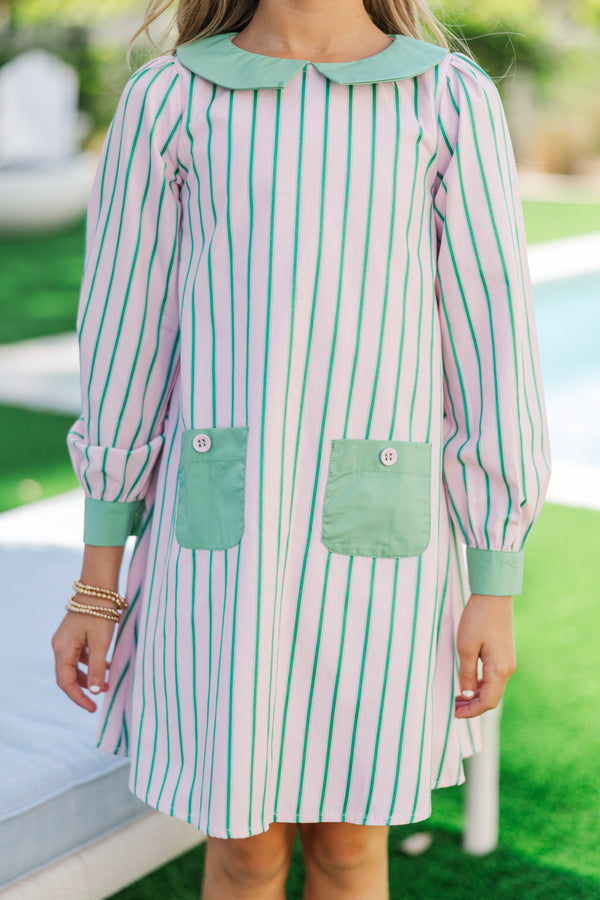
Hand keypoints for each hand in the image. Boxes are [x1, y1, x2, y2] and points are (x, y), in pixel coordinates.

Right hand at [52, 602, 116, 712]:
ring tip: (106, 683)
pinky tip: (106, 666)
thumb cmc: (100, 613)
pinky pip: (79, 655)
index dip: (78, 698)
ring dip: (89, 676)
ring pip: (74, 666)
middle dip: (83, 688)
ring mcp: (66, 639)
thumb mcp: (101, 643)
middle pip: (67, 675)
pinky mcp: (74, 634)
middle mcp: (60, 645)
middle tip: (100, 698)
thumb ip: (97, 668)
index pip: (66, 682)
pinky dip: (91, 663)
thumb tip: (93, 691)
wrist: (98, 587)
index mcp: (62, 649)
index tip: (92, 708)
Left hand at [454, 593, 515, 718]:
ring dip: (476, 695)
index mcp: (499, 670)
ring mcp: (507, 662)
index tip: (455, 714)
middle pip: (492, 698)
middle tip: (454, 707)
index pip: (487, 702)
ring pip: (492, 688)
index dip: (472, 711)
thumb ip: (466, 674)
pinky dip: (480, 684)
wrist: (493, 596)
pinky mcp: (504, 654)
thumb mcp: (466, 648)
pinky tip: (467, 682)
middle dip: (473, 706)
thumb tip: (467, 696)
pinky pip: (493, 677)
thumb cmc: (478, 620)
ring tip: (457, 698)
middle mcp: (507, 669)